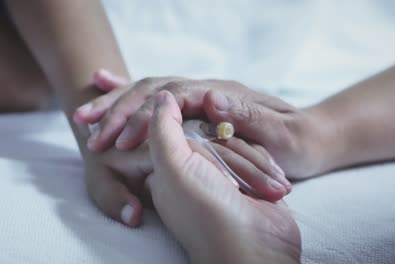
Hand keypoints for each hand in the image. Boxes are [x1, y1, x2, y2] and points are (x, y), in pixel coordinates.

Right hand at [75, 70, 325, 179]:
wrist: (310, 138)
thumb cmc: (297, 142)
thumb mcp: (281, 133)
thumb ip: (248, 114)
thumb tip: (210, 96)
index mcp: (224, 94)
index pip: (174, 96)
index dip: (144, 115)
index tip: (120, 138)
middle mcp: (207, 90)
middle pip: (154, 91)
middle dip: (119, 110)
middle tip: (88, 132)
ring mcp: (199, 98)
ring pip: (149, 93)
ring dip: (115, 103)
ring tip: (83, 117)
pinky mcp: (195, 109)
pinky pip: (156, 98)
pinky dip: (126, 92)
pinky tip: (102, 85)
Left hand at [146, 91, 300, 263]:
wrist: (254, 247)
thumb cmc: (205, 213)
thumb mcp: (173, 167)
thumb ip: (163, 129)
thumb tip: (162, 97)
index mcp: (164, 169)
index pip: (177, 131)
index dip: (194, 140)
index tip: (205, 159)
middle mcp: (189, 171)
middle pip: (211, 137)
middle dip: (229, 158)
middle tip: (228, 186)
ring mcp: (219, 174)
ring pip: (236, 144)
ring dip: (249, 168)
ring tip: (252, 193)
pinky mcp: (245, 176)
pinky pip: (253, 153)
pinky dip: (262, 170)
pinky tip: (269, 189)